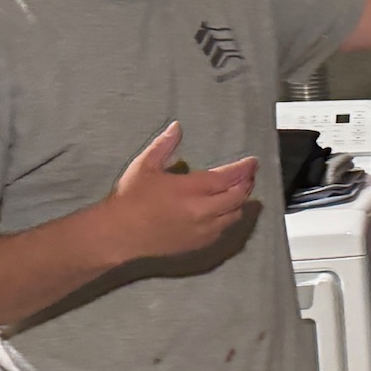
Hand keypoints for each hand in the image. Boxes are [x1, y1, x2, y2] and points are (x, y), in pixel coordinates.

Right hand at [102, 122, 258, 261]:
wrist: (118, 235)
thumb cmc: (130, 198)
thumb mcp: (144, 165)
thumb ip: (164, 145)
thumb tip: (177, 126)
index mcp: (191, 189)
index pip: (228, 178)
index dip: (244, 169)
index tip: (252, 162)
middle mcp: (202, 211)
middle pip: (238, 197)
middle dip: (247, 184)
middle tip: (249, 174)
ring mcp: (202, 230)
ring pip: (234, 215)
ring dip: (240, 202)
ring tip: (240, 190)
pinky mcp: (198, 244)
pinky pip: (223, 230)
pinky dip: (229, 218)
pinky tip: (225, 211)